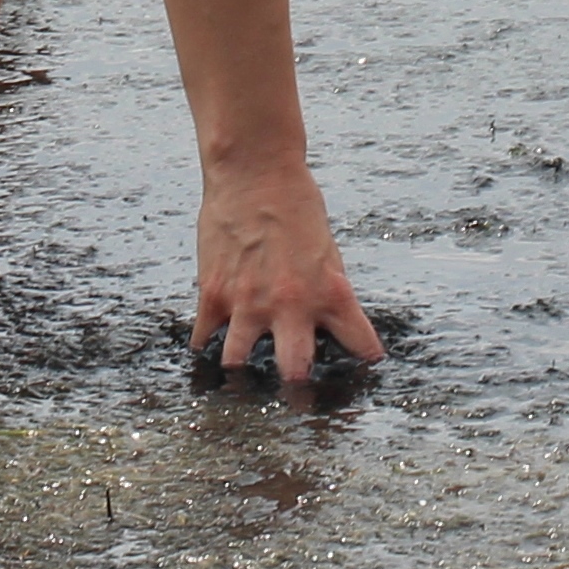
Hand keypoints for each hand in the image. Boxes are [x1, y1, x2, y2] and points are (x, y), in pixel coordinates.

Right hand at [191, 155, 384, 384]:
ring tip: (243, 378)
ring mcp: (247, 303)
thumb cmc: (296, 204)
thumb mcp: (327, 250)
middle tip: (295, 397)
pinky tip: (210, 347)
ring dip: (241, 372)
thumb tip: (328, 321)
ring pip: (238, 365)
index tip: (363, 370)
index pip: (361, 344)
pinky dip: (206, 346)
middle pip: (294, 373)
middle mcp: (290, 305)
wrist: (254, 171)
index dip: (365, 361)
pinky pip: (204, 338)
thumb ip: (328, 291)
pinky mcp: (213, 293)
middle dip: (296, 390)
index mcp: (330, 293)